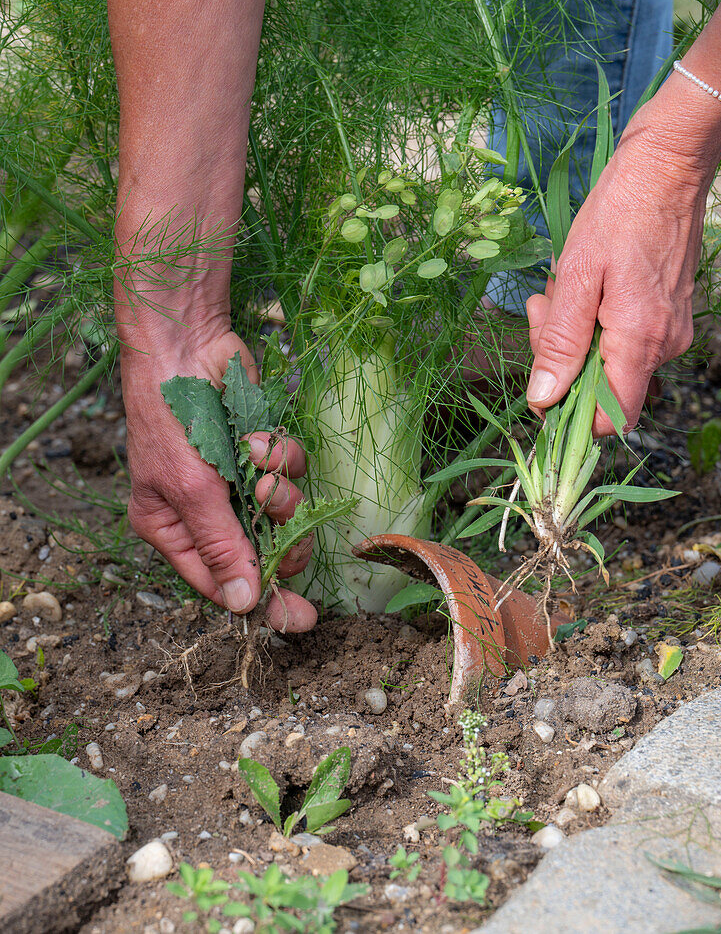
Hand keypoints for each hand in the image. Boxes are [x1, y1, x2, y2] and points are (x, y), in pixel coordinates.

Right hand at [121, 328, 316, 630]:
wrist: (186, 345)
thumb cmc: (170, 418)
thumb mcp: (190, 489)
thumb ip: (221, 546)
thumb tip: (245, 604)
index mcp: (173, 531)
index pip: (223, 584)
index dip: (264, 603)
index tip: (304, 620)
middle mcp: (206, 513)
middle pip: (263, 553)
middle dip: (280, 535)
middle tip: (281, 512)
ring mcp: (236, 482)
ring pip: (284, 515)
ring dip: (283, 493)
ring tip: (266, 468)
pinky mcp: (261, 454)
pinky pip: (291, 475)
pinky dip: (283, 459)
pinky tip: (263, 440)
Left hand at [525, 96, 711, 434]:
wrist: (665, 169)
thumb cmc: (618, 215)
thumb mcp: (576, 278)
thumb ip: (560, 344)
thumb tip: (543, 399)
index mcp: (640, 342)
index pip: (612, 418)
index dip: (570, 413)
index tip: (540, 383)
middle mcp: (663, 346)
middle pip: (601, 386)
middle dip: (560, 355)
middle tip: (543, 307)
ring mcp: (668, 330)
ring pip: (606, 358)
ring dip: (572, 331)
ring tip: (561, 286)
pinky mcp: (666, 315)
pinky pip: (620, 337)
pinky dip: (592, 318)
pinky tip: (581, 284)